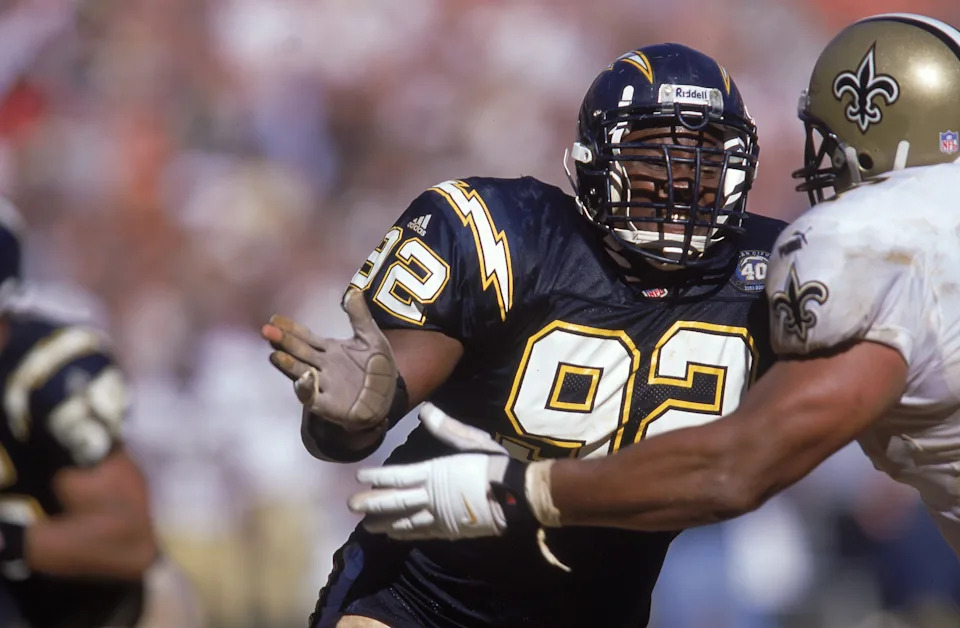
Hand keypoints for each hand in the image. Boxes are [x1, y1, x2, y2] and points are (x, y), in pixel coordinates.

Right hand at [261, 288, 397, 431]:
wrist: (389, 396)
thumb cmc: (378, 367)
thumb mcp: (372, 338)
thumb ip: (360, 316)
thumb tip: (353, 290)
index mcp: (329, 350)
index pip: (306, 337)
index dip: (291, 328)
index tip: (275, 318)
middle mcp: (321, 366)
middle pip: (298, 352)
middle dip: (283, 341)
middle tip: (267, 330)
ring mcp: (323, 384)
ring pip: (300, 372)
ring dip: (288, 363)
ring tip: (276, 354)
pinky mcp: (327, 403)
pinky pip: (312, 396)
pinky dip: (306, 387)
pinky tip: (305, 376)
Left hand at [348, 403, 525, 539]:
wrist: (516, 495)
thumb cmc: (494, 464)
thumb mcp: (473, 440)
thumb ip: (447, 428)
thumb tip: (426, 411)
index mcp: (434, 472)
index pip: (397, 476)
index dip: (376, 478)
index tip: (359, 478)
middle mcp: (431, 496)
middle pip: (395, 501)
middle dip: (372, 503)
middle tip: (351, 505)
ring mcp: (439, 516)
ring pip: (405, 521)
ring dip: (384, 522)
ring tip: (366, 525)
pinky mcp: (448, 530)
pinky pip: (421, 533)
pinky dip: (405, 534)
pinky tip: (394, 535)